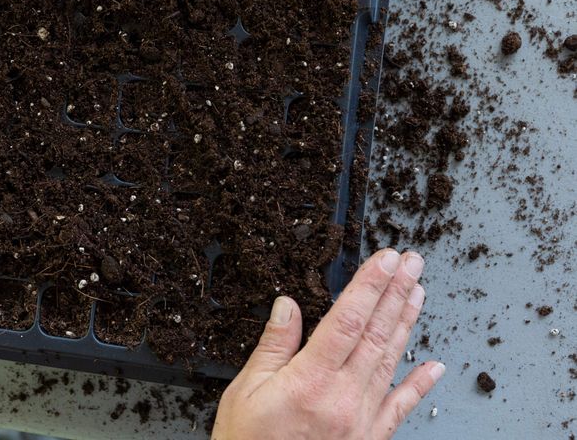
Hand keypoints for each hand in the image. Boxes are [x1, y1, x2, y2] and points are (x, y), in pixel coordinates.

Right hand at [211, 248, 443, 439]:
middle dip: (394, 293)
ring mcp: (361, 420)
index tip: (385, 259)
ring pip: (390, 362)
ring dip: (406, 324)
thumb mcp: (245, 390)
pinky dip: (419, 386)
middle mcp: (343, 398)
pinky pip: (399, 408)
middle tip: (412, 263)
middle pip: (375, 334)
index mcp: (310, 380)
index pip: (347, 320)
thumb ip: (273, 346)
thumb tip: (289, 305)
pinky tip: (435, 366)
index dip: (369, 286)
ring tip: (418, 293)